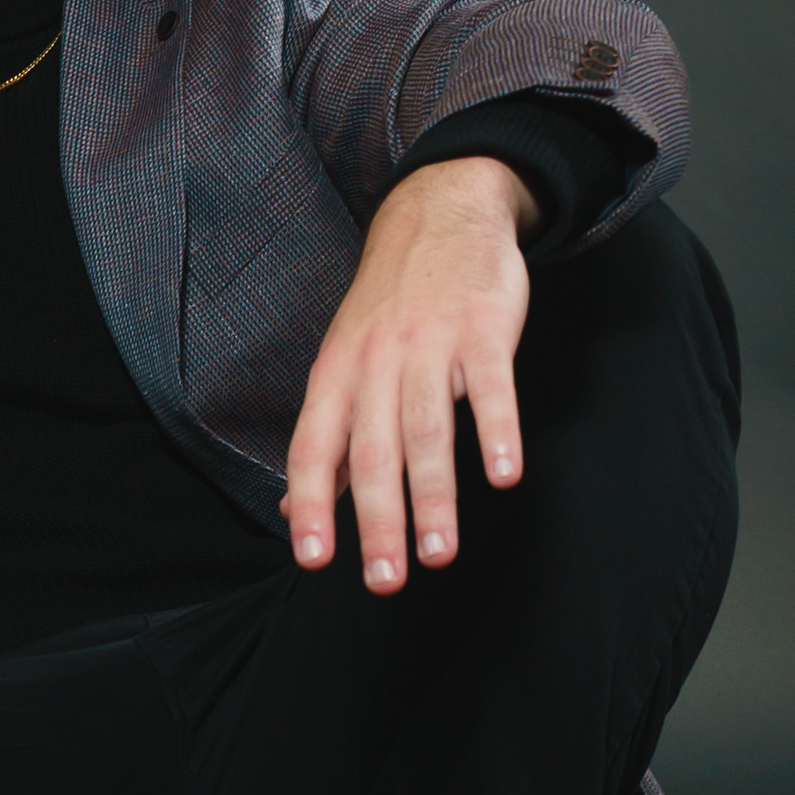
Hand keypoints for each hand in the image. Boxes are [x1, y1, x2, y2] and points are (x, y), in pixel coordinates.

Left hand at [280, 156, 535, 592]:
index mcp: (336, 376)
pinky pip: (490, 387)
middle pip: (373, 452)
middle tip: (386, 580)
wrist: (439, 213)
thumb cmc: (389, 308)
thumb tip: (289, 508)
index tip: (315, 560)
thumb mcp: (343, 364)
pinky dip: (497, 431)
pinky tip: (504, 476)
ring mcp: (428, 345)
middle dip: (379, 522)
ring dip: (435, 496)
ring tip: (440, 553)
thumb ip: (328, 440)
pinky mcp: (482, 329)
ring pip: (428, 430)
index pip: (313, 448)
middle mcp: (375, 363)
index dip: (311, 504)